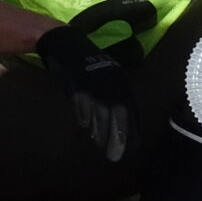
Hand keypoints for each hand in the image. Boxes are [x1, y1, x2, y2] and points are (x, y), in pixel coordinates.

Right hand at [36, 20, 143, 162]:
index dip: (133, 131)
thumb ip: (111, 104)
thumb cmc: (87, 69)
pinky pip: (83, 100)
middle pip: (119, 113)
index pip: (132, 111)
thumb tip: (115, 129)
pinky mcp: (79, 79)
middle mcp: (114, 81)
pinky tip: (84, 126)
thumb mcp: (105, 84)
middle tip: (115, 156)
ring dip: (101, 130)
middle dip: (118, 136)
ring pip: (102, 110)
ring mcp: (96, 80)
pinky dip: (84, 114)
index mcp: (123, 82)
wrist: (67, 43)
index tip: (132, 150)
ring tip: (99, 144)